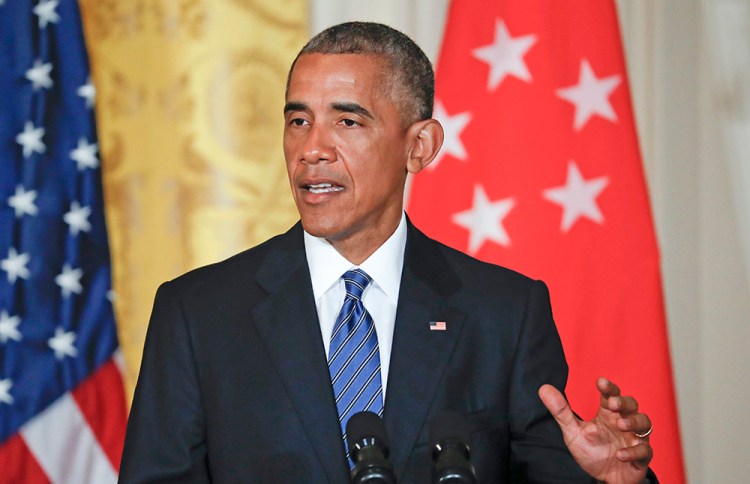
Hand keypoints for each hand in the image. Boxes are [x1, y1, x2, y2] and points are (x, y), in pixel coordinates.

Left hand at [538, 377, 652, 483]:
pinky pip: (645, 451)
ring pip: (644, 423)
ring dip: (634, 422)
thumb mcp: (573, 432)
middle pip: (631, 405)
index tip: (601, 382)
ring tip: (620, 425)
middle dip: (624, 402)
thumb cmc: (591, 451)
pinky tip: (620, 454)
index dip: (608, 388)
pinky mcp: (641, 458)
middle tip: (613, 403)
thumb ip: (561, 411)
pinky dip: (634, 451)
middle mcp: (623, 423)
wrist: (602, 478)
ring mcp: (634, 439)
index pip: (611, 395)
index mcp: (607, 415)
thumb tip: (543, 388)